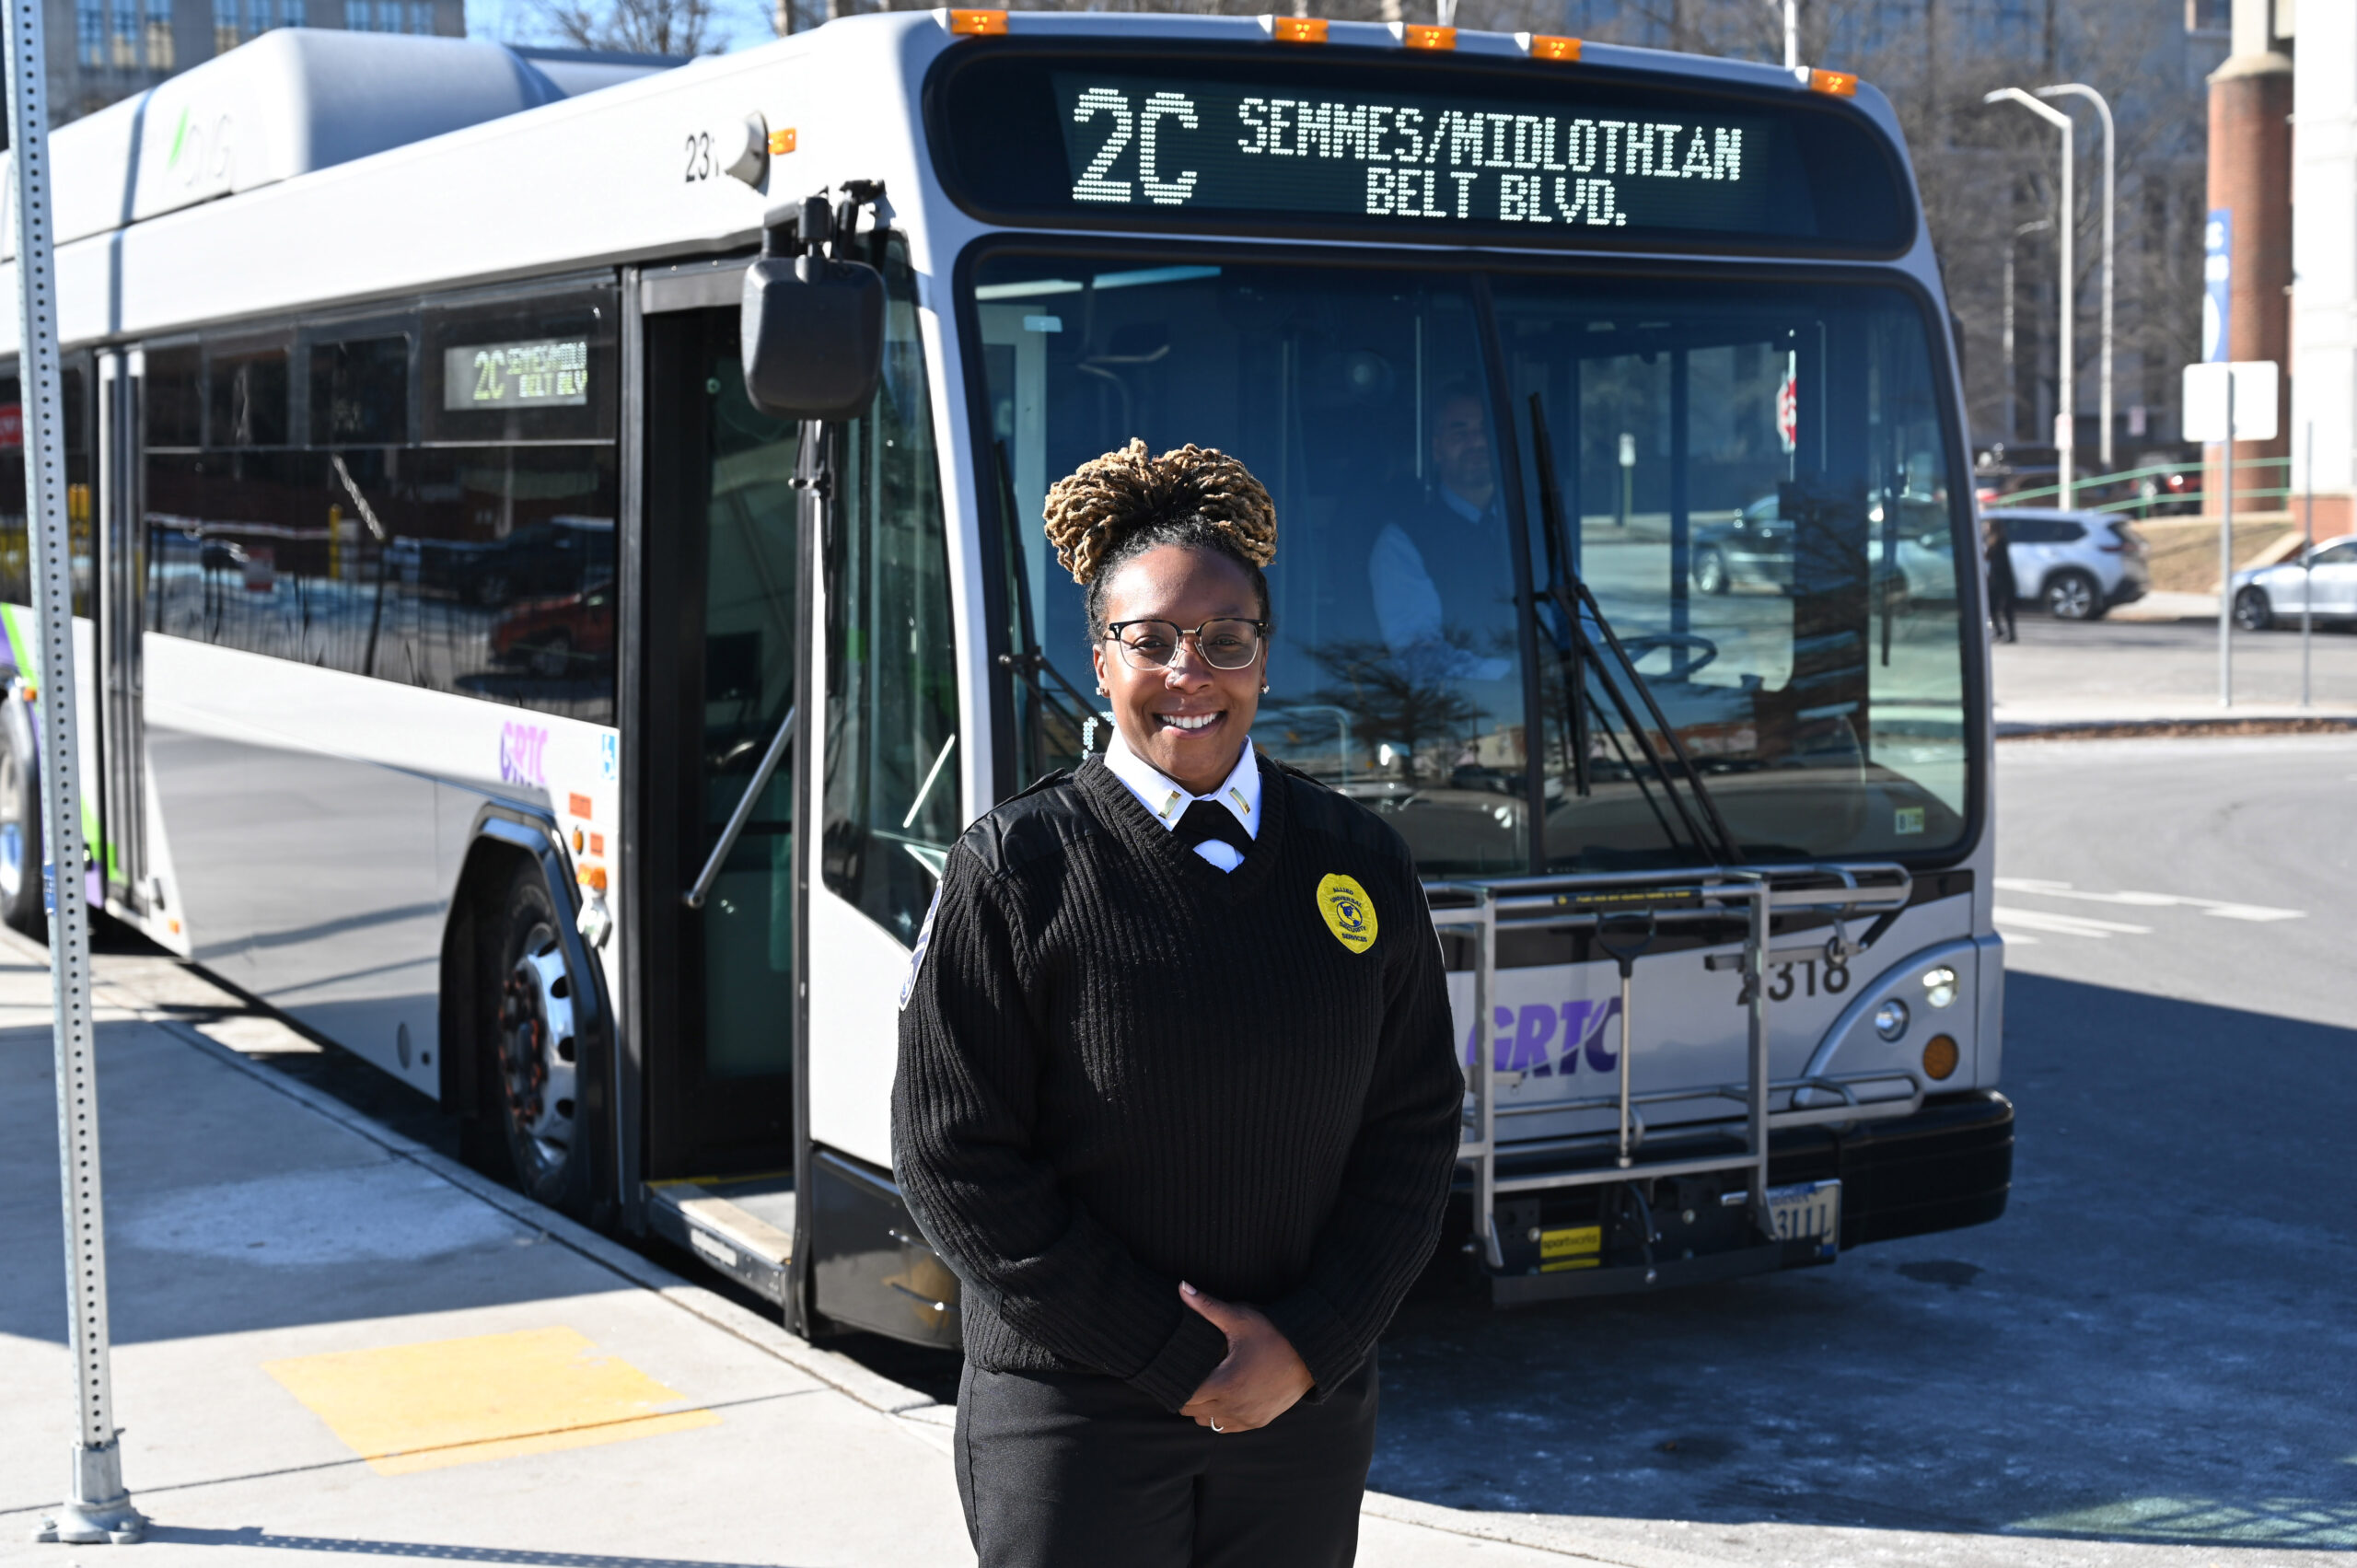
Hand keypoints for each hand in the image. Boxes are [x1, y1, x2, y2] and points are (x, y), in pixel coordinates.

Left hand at [1175, 1282, 1313, 1432]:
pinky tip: (1221, 1396)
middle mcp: (1234, 1407)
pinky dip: (1219, 1416)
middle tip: (1186, 1374)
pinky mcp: (1258, 1422)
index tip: (1173, 1371)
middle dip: (1185, 1394)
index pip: (1184, 1397)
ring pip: (1207, 1422)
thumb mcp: (1240, 1319)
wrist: (1312, 1354)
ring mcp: (1247, 1417)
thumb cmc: (1274, 1333)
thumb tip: (1182, 1286)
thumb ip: (1208, 1306)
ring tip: (1203, 1384)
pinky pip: (1226, 1427)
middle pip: (1191, 1411)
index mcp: (1225, 1384)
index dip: (1174, 1385)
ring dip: (1200, 1407)